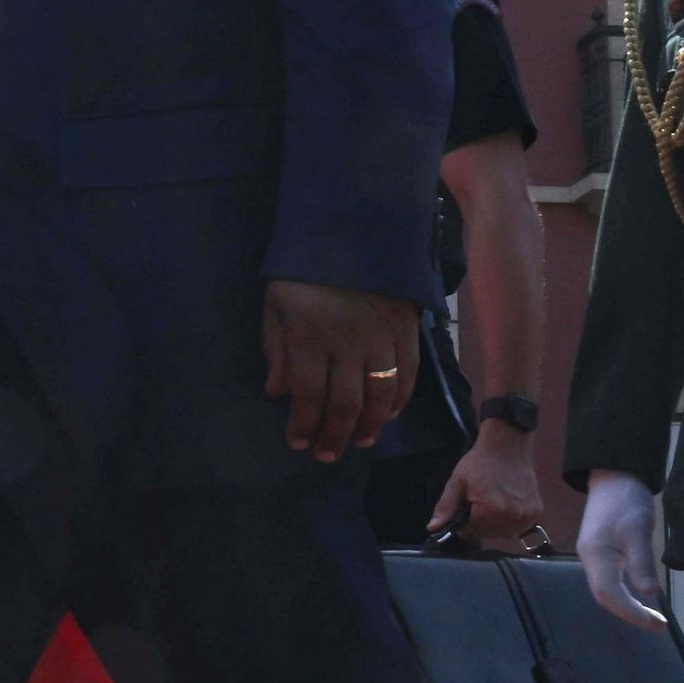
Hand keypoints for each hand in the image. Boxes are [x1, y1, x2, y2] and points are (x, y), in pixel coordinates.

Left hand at [262, 281, 417, 462]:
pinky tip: (390, 414)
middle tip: (328, 455)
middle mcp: (348, 341)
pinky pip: (408, 372)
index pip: (309, 393)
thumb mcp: (276, 303)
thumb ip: (277, 348)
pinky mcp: (407, 328)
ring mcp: (382, 336)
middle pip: (347, 401)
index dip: (305, 424)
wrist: (353, 227)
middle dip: (336, 434)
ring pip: (381, 393)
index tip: (299, 444)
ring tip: (360, 442)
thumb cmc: (304, 268)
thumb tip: (277, 392)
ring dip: (371, 425)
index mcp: (310, 334)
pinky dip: (400, 398)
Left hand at [429, 425, 545, 541]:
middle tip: (480, 502)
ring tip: (493, 502)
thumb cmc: (480, 463)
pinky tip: (506, 504)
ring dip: (497, 524)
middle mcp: (512, 516)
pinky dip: (512, 521)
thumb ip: (445, 508)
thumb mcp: (457, 483)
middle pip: (489, 534)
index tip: (466, 507)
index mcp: (492, 510)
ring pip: (505, 533)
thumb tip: (433, 528)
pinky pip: (520, 527)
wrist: (507, 446)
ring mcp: (527, 514)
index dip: (464, 522)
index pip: (472, 533)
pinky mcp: (536, 510)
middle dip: (480, 523)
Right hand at [577, 471, 668, 631]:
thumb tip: (650, 595)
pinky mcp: (600, 552)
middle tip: (658, 624)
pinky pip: (608, 581)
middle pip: (604, 597)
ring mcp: (593, 556)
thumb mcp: (638, 531)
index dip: (631, 613)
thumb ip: (641, 563)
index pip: (609, 595)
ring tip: (651, 615)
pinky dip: (624, 594)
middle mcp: (590, 560)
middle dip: (630, 614)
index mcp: (596, 556)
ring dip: (627, 606)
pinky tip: (639, 595)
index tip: (656, 623)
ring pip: (605, 591)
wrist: (614, 476)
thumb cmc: (626, 502)